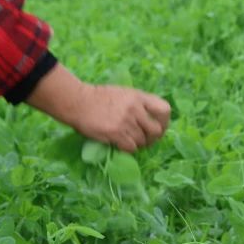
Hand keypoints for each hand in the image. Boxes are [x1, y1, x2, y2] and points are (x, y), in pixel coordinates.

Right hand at [25, 65, 170, 153]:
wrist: (78, 102)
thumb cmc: (97, 98)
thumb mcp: (122, 93)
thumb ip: (137, 103)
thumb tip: (148, 118)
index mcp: (139, 96)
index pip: (164, 110)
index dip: (164, 122)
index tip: (158, 127)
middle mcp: (135, 108)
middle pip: (156, 130)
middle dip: (152, 139)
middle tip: (145, 141)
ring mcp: (126, 121)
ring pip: (142, 141)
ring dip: (137, 145)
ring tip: (129, 142)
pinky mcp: (116, 133)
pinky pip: (131, 148)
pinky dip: (128, 149)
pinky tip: (121, 145)